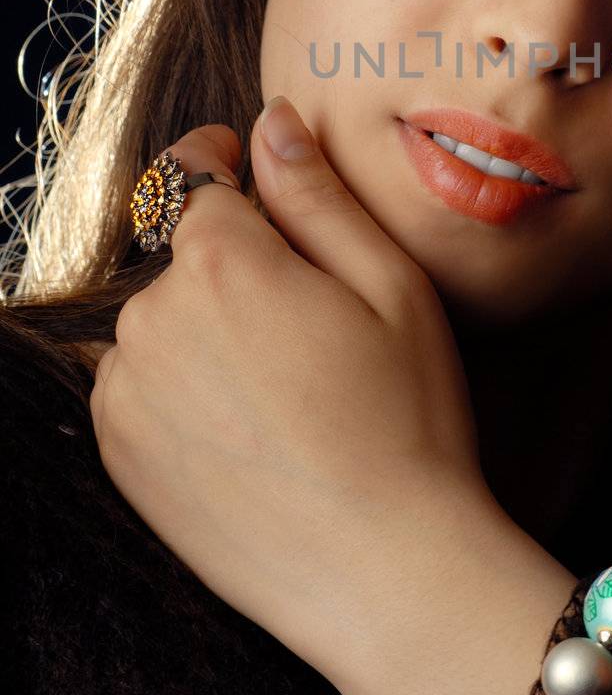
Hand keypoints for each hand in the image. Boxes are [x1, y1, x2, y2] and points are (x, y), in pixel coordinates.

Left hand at [89, 98, 490, 673]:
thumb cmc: (408, 421)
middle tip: (311, 323)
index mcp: (221, 263)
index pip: (192, 176)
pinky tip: (251, 428)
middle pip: (182, 255)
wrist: (383, 572)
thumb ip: (317, 194)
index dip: (223, 163)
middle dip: (233, 264)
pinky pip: (139, 385)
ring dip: (205, 328)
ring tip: (286, 387)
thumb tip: (270, 122)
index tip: (244, 169)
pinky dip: (181, 388)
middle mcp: (152, 320)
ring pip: (161, 322)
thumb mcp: (391, 287)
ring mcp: (126, 394)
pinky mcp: (120, 455)